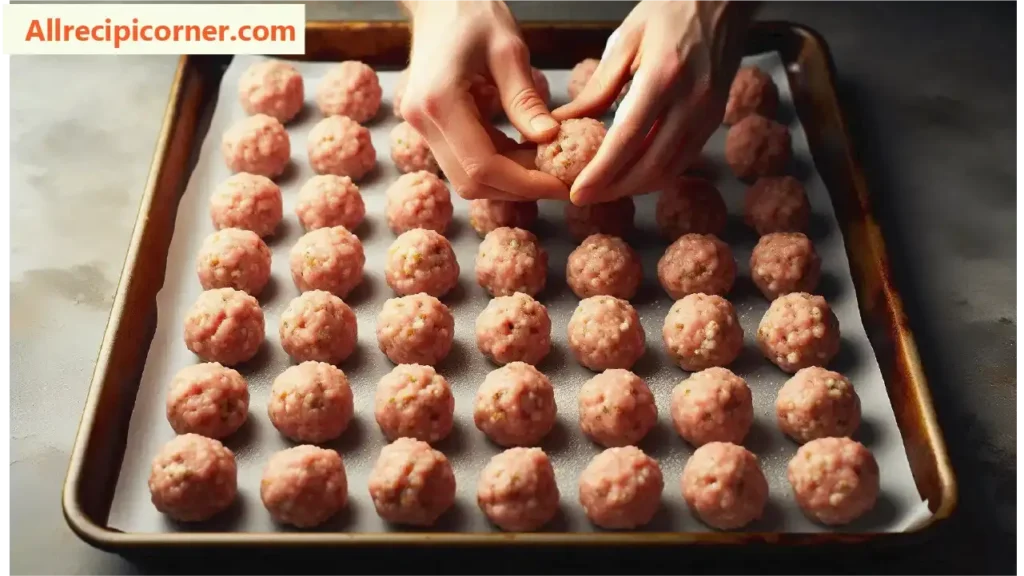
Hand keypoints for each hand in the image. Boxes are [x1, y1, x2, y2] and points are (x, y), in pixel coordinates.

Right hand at [399, 0, 567, 200]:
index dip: (524, 183)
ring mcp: (421, 127)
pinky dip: (497, 164)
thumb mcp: (508, 49)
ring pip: (467, 177)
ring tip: (545, 164)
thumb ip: (525, 99)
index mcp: (440, 102)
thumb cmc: (472, 11)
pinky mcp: (429, 127)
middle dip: (518, 187)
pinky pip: (464, 160)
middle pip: (472, 181)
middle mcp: (423, 121)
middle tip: (559, 179)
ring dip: (508, 179)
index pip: (483, 166)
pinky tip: (524, 152)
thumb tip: (549, 139)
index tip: (560, 184)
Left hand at [553, 0, 757, 204]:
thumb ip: (596, 88)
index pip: (628, 139)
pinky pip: (684, 160)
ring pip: (670, 170)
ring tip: (604, 191)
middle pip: (650, 165)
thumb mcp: (625, 41)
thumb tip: (561, 122)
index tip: (576, 192)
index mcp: (663, 77)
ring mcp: (708, 114)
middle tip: (584, 198)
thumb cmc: (669, 11)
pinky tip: (633, 175)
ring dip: (635, 187)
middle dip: (614, 189)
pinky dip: (656, 175)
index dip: (601, 172)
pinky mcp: (715, 120)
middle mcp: (691, 101)